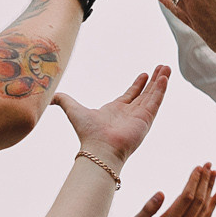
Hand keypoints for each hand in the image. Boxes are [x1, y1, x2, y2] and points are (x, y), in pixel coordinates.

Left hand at [53, 65, 169, 165]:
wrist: (98, 148)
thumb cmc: (87, 133)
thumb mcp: (73, 110)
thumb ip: (63, 101)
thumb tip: (49, 97)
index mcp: (116, 110)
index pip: (131, 94)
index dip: (138, 84)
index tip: (145, 74)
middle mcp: (130, 113)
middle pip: (145, 93)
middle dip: (153, 80)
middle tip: (161, 67)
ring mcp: (139, 117)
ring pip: (153, 95)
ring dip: (160, 81)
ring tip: (167, 68)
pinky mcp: (146, 119)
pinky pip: (155, 102)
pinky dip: (161, 90)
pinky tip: (165, 79)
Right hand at [129, 163, 215, 216]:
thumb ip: (148, 209)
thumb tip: (161, 192)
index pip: (187, 198)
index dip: (194, 181)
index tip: (198, 166)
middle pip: (199, 200)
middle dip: (204, 180)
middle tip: (208, 163)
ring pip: (205, 207)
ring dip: (210, 188)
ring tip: (214, 172)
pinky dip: (214, 203)